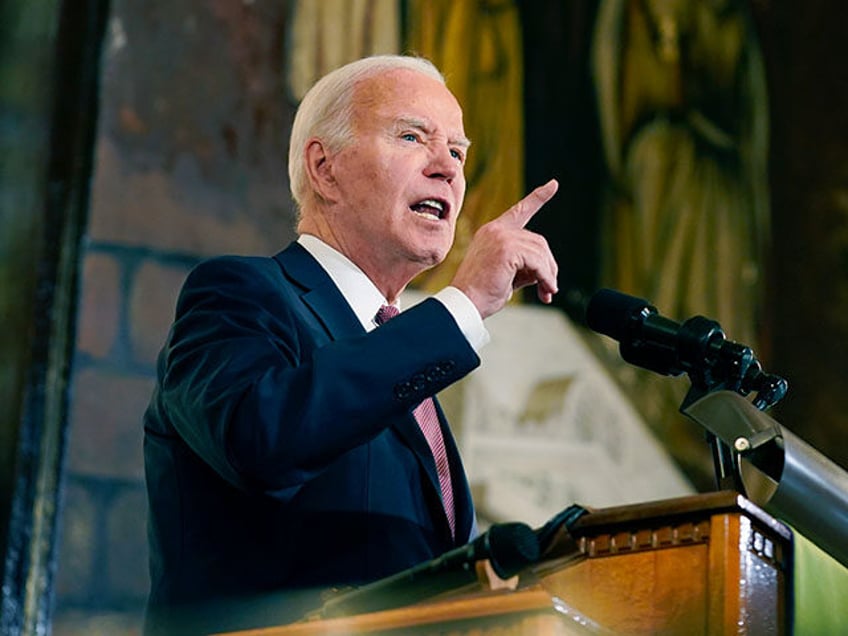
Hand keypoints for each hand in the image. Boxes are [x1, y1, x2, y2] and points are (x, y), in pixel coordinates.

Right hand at [451, 179, 558, 318]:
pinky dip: (545, 277)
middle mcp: (495, 230)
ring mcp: (500, 237)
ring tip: (547, 292)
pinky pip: (537, 261)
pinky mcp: (506, 249)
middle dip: (548, 265)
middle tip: (550, 288)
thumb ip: (524, 265)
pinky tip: (545, 290)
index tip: (553, 185)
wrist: (464, 303)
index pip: (519, 211)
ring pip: (540, 251)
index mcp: (492, 232)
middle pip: (538, 240)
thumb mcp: (506, 274)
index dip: (538, 197)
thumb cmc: (481, 294)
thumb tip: (548, 271)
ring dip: (548, 274)